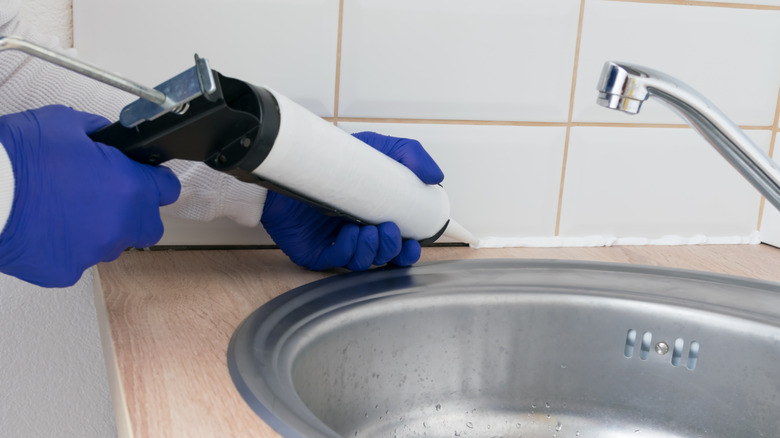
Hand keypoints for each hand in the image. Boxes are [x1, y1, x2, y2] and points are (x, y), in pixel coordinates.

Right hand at [0, 105, 180, 286]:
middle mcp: (120, 225)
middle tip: (109, 197)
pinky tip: (47, 228)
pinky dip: (68, 246)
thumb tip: (109, 136)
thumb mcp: (65, 123)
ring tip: (68, 210)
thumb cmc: (18, 158)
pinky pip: (78, 259)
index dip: (156, 181)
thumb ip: (100, 132)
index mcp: (129, 188)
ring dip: (101, 229)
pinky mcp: (66, 272)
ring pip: (112, 244)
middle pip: (149, 225)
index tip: (148, 179)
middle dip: (137, 212)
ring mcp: (94, 252)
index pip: (168, 189)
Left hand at [261, 131, 443, 270]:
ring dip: (372, 252)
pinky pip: (336, 261)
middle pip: (384, 257)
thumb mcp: (377, 148)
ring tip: (368, 230)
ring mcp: (336, 243)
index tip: (415, 243)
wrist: (293, 161)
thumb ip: (410, 154)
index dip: (409, 249)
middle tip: (390, 232)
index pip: (399, 243)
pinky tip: (349, 235)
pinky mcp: (314, 251)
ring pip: (363, 262)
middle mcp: (358, 233)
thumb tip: (436, 177)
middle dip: (392, 252)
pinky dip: (347, 252)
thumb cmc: (333, 157)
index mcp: (375, 217)